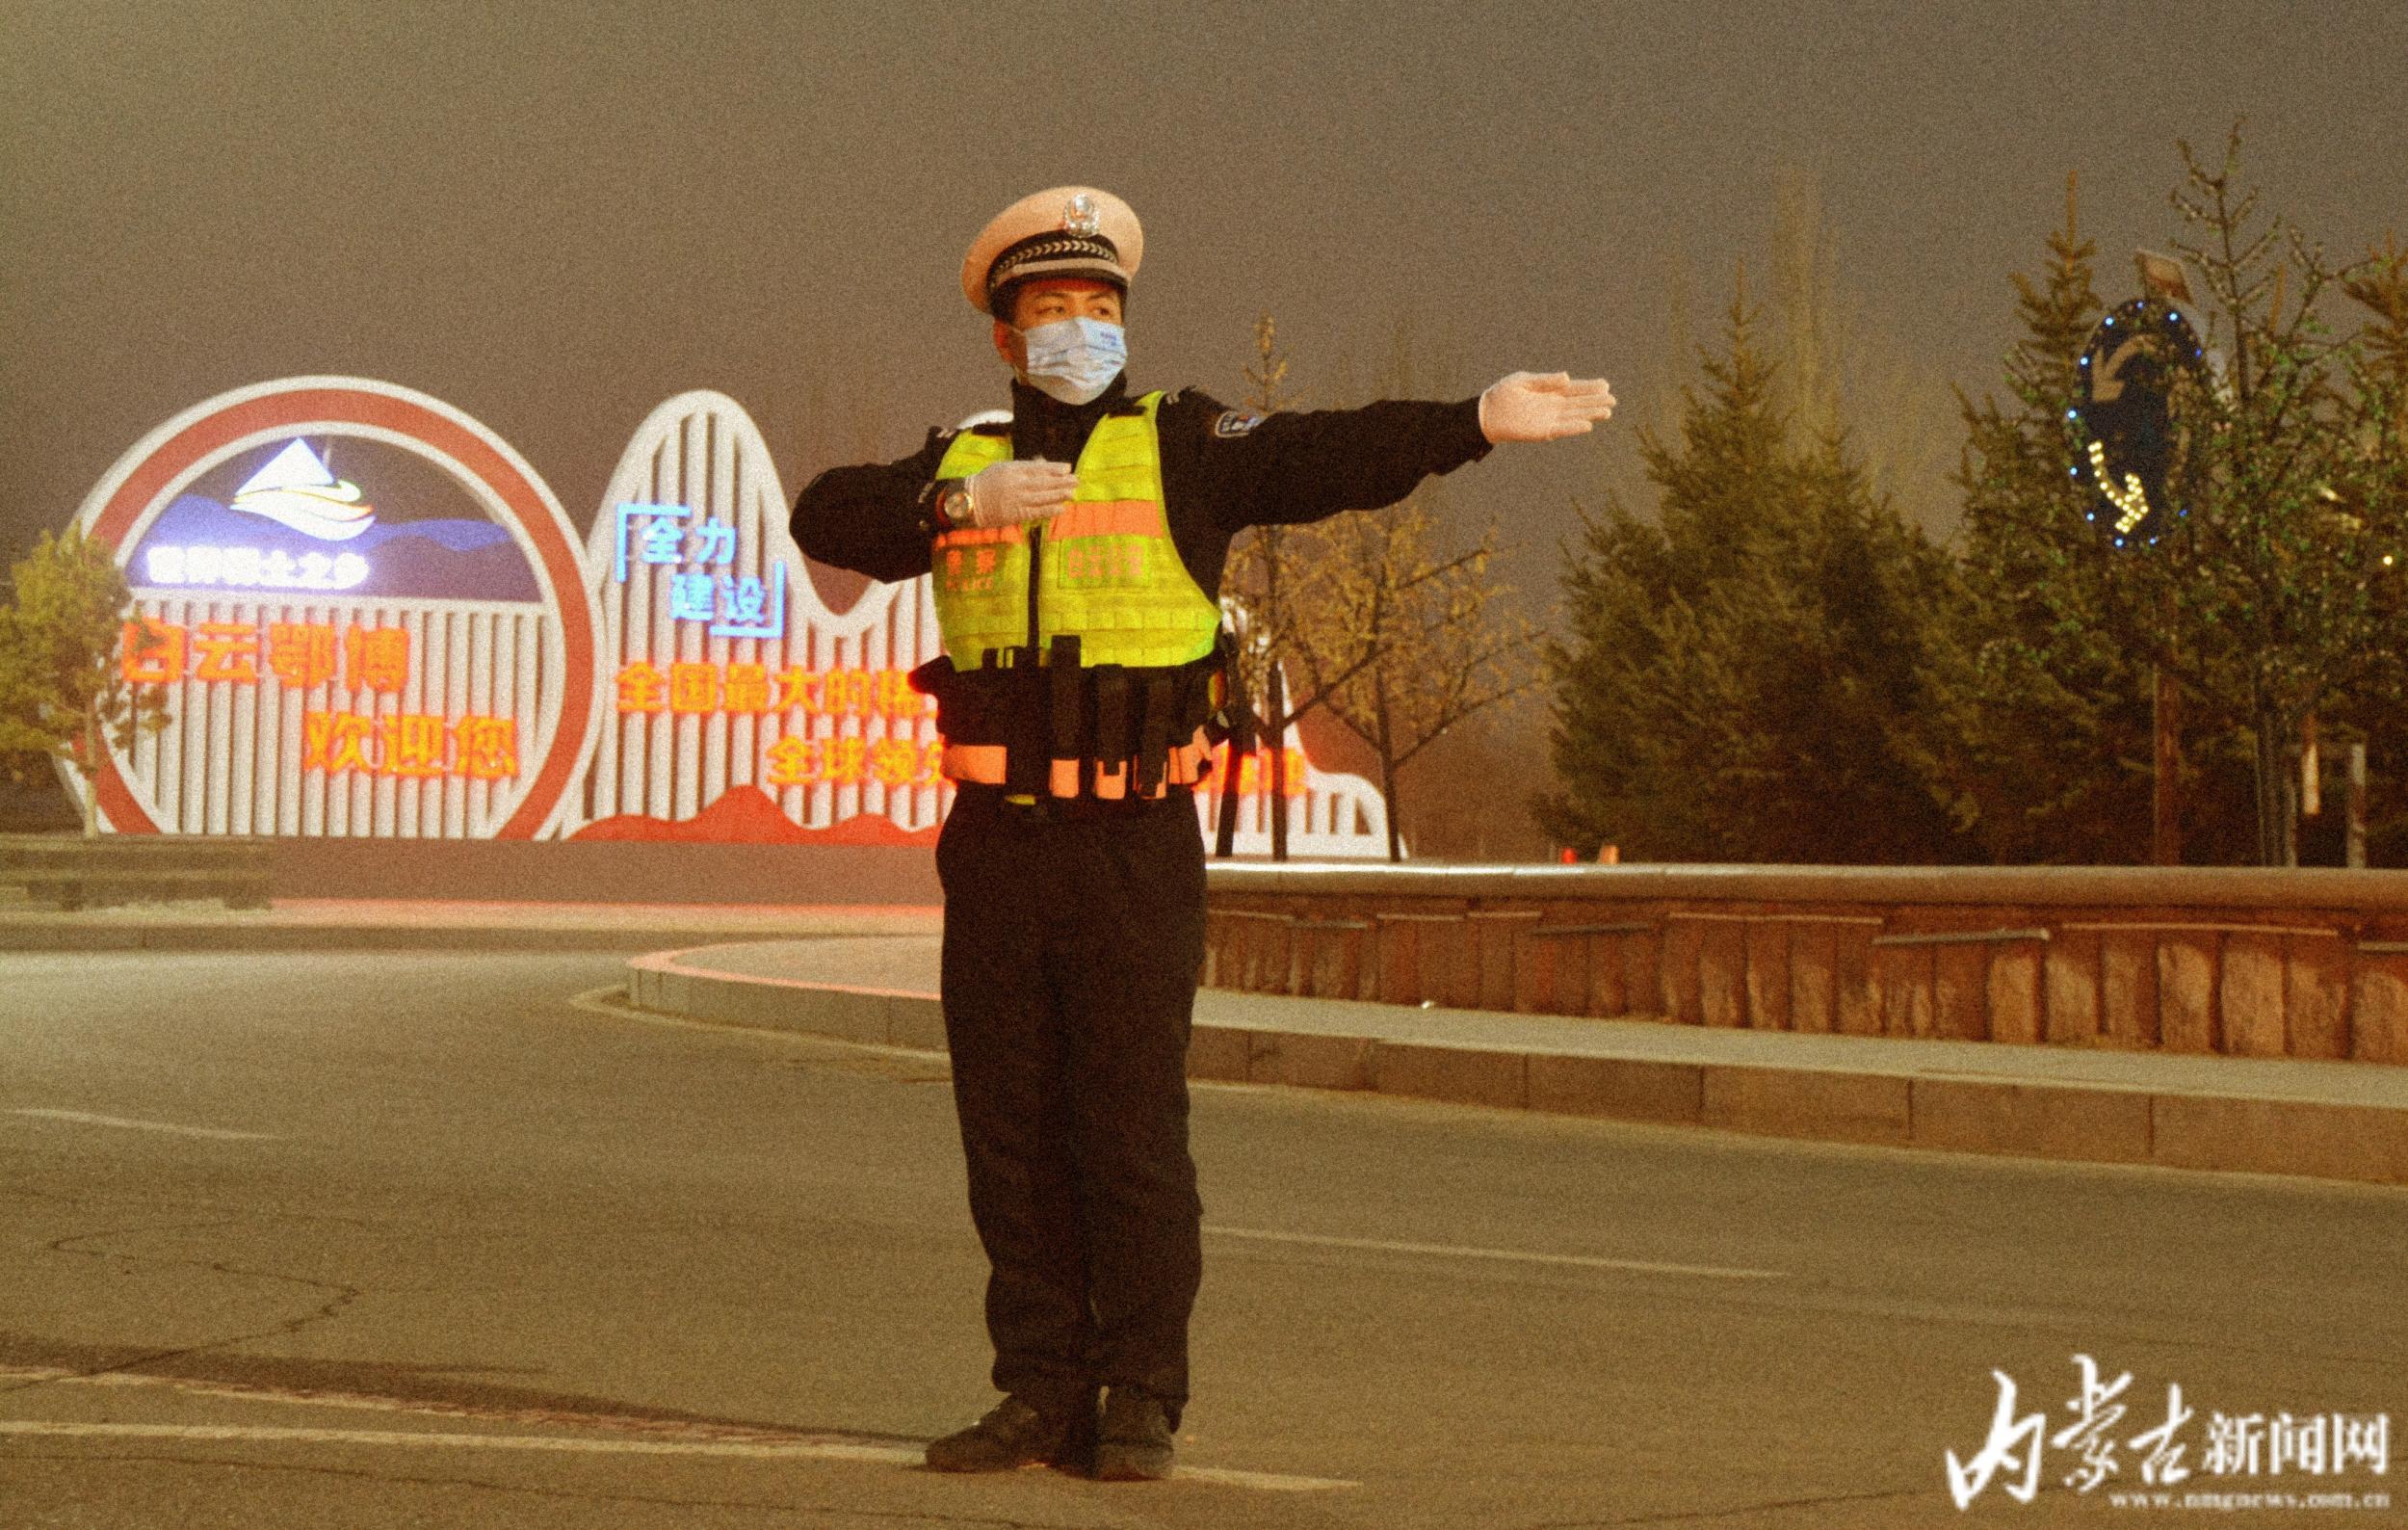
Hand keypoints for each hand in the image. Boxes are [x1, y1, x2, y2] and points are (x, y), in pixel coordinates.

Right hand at [962, 458, 1078, 528]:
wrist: (970, 500)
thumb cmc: (988, 481)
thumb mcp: (1003, 467)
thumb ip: (1023, 467)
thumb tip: (1043, 464)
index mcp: (1013, 470)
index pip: (1038, 468)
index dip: (1054, 468)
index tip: (1067, 468)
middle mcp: (1016, 484)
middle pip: (1043, 483)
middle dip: (1061, 482)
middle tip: (1076, 480)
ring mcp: (1016, 500)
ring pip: (1042, 497)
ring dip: (1059, 495)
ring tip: (1072, 493)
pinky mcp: (1015, 514)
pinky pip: (1035, 512)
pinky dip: (1049, 511)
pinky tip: (1061, 508)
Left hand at [1478, 371, 1616, 442]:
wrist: (1487, 413)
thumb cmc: (1504, 394)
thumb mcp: (1525, 381)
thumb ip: (1545, 381)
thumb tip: (1567, 377)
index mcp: (1550, 391)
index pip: (1574, 389)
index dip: (1590, 387)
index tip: (1605, 385)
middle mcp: (1553, 406)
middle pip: (1579, 403)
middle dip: (1595, 401)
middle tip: (1613, 400)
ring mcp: (1549, 419)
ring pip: (1574, 416)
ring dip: (1589, 415)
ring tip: (1606, 413)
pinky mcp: (1542, 431)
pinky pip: (1561, 429)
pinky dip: (1573, 428)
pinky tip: (1587, 425)